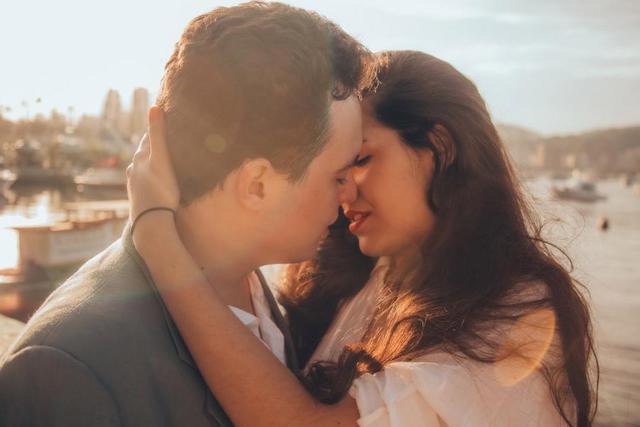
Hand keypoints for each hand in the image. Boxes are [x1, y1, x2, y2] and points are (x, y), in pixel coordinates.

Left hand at [127, 106, 179, 220]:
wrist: (151, 221)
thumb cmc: (161, 189)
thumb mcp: (162, 159)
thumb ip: (157, 134)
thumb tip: (154, 107)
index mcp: (140, 158)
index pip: (148, 137)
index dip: (157, 129)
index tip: (166, 121)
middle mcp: (133, 169)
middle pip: (144, 153)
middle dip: (154, 146)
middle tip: (168, 141)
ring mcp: (134, 184)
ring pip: (143, 168)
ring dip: (151, 163)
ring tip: (164, 162)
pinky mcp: (138, 197)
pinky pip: (145, 182)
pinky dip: (151, 178)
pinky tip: (157, 183)